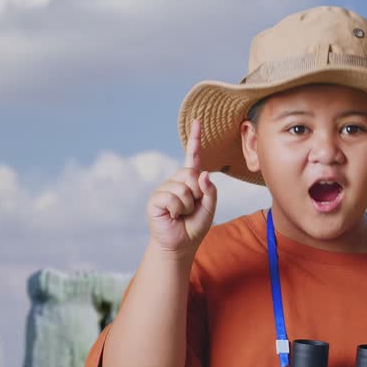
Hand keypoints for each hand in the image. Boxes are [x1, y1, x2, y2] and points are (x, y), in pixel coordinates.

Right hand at [147, 119, 217, 258]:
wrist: (180, 245)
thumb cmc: (194, 226)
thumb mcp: (209, 208)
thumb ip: (210, 191)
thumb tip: (202, 173)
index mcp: (190, 180)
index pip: (193, 156)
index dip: (195, 139)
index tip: (198, 121)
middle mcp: (176, 181)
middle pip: (191, 173)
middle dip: (198, 193)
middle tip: (192, 208)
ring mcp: (164, 188)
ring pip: (184, 187)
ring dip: (188, 205)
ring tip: (182, 214)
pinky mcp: (155, 198)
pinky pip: (172, 197)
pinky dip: (178, 209)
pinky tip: (173, 216)